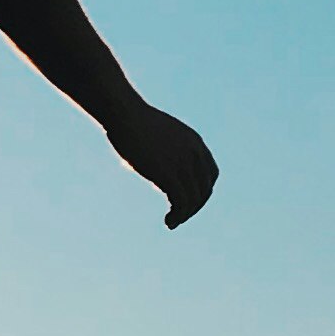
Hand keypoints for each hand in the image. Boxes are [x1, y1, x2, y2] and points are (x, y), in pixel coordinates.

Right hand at [105, 102, 217, 227]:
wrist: (123, 113)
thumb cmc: (131, 121)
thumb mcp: (155, 134)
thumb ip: (162, 151)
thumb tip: (150, 166)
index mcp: (195, 142)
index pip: (210, 174)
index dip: (202, 190)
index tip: (187, 199)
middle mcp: (194, 154)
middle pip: (205, 189)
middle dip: (195, 206)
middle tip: (179, 215)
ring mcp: (182, 164)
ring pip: (194, 199)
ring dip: (186, 215)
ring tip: (173, 222)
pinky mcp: (168, 174)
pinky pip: (181, 202)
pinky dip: (178, 216)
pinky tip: (168, 221)